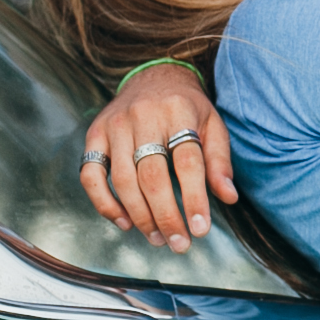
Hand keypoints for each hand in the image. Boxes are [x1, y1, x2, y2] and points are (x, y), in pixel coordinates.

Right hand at [80, 68, 236, 252]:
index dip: (194, 199)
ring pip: (123, 180)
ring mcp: (116, 125)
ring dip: (140, 216)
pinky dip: (104, 203)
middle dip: (167, 216)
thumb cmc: (187, 108)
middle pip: (153, 176)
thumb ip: (219, 161)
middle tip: (179, 243)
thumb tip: (228, 197)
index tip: (201, 229)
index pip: (188, 162)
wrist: (154, 76)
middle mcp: (144, 116)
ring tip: (157, 238)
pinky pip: (91, 174)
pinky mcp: (95, 134)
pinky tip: (123, 222)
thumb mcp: (212, 125)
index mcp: (179, 111)